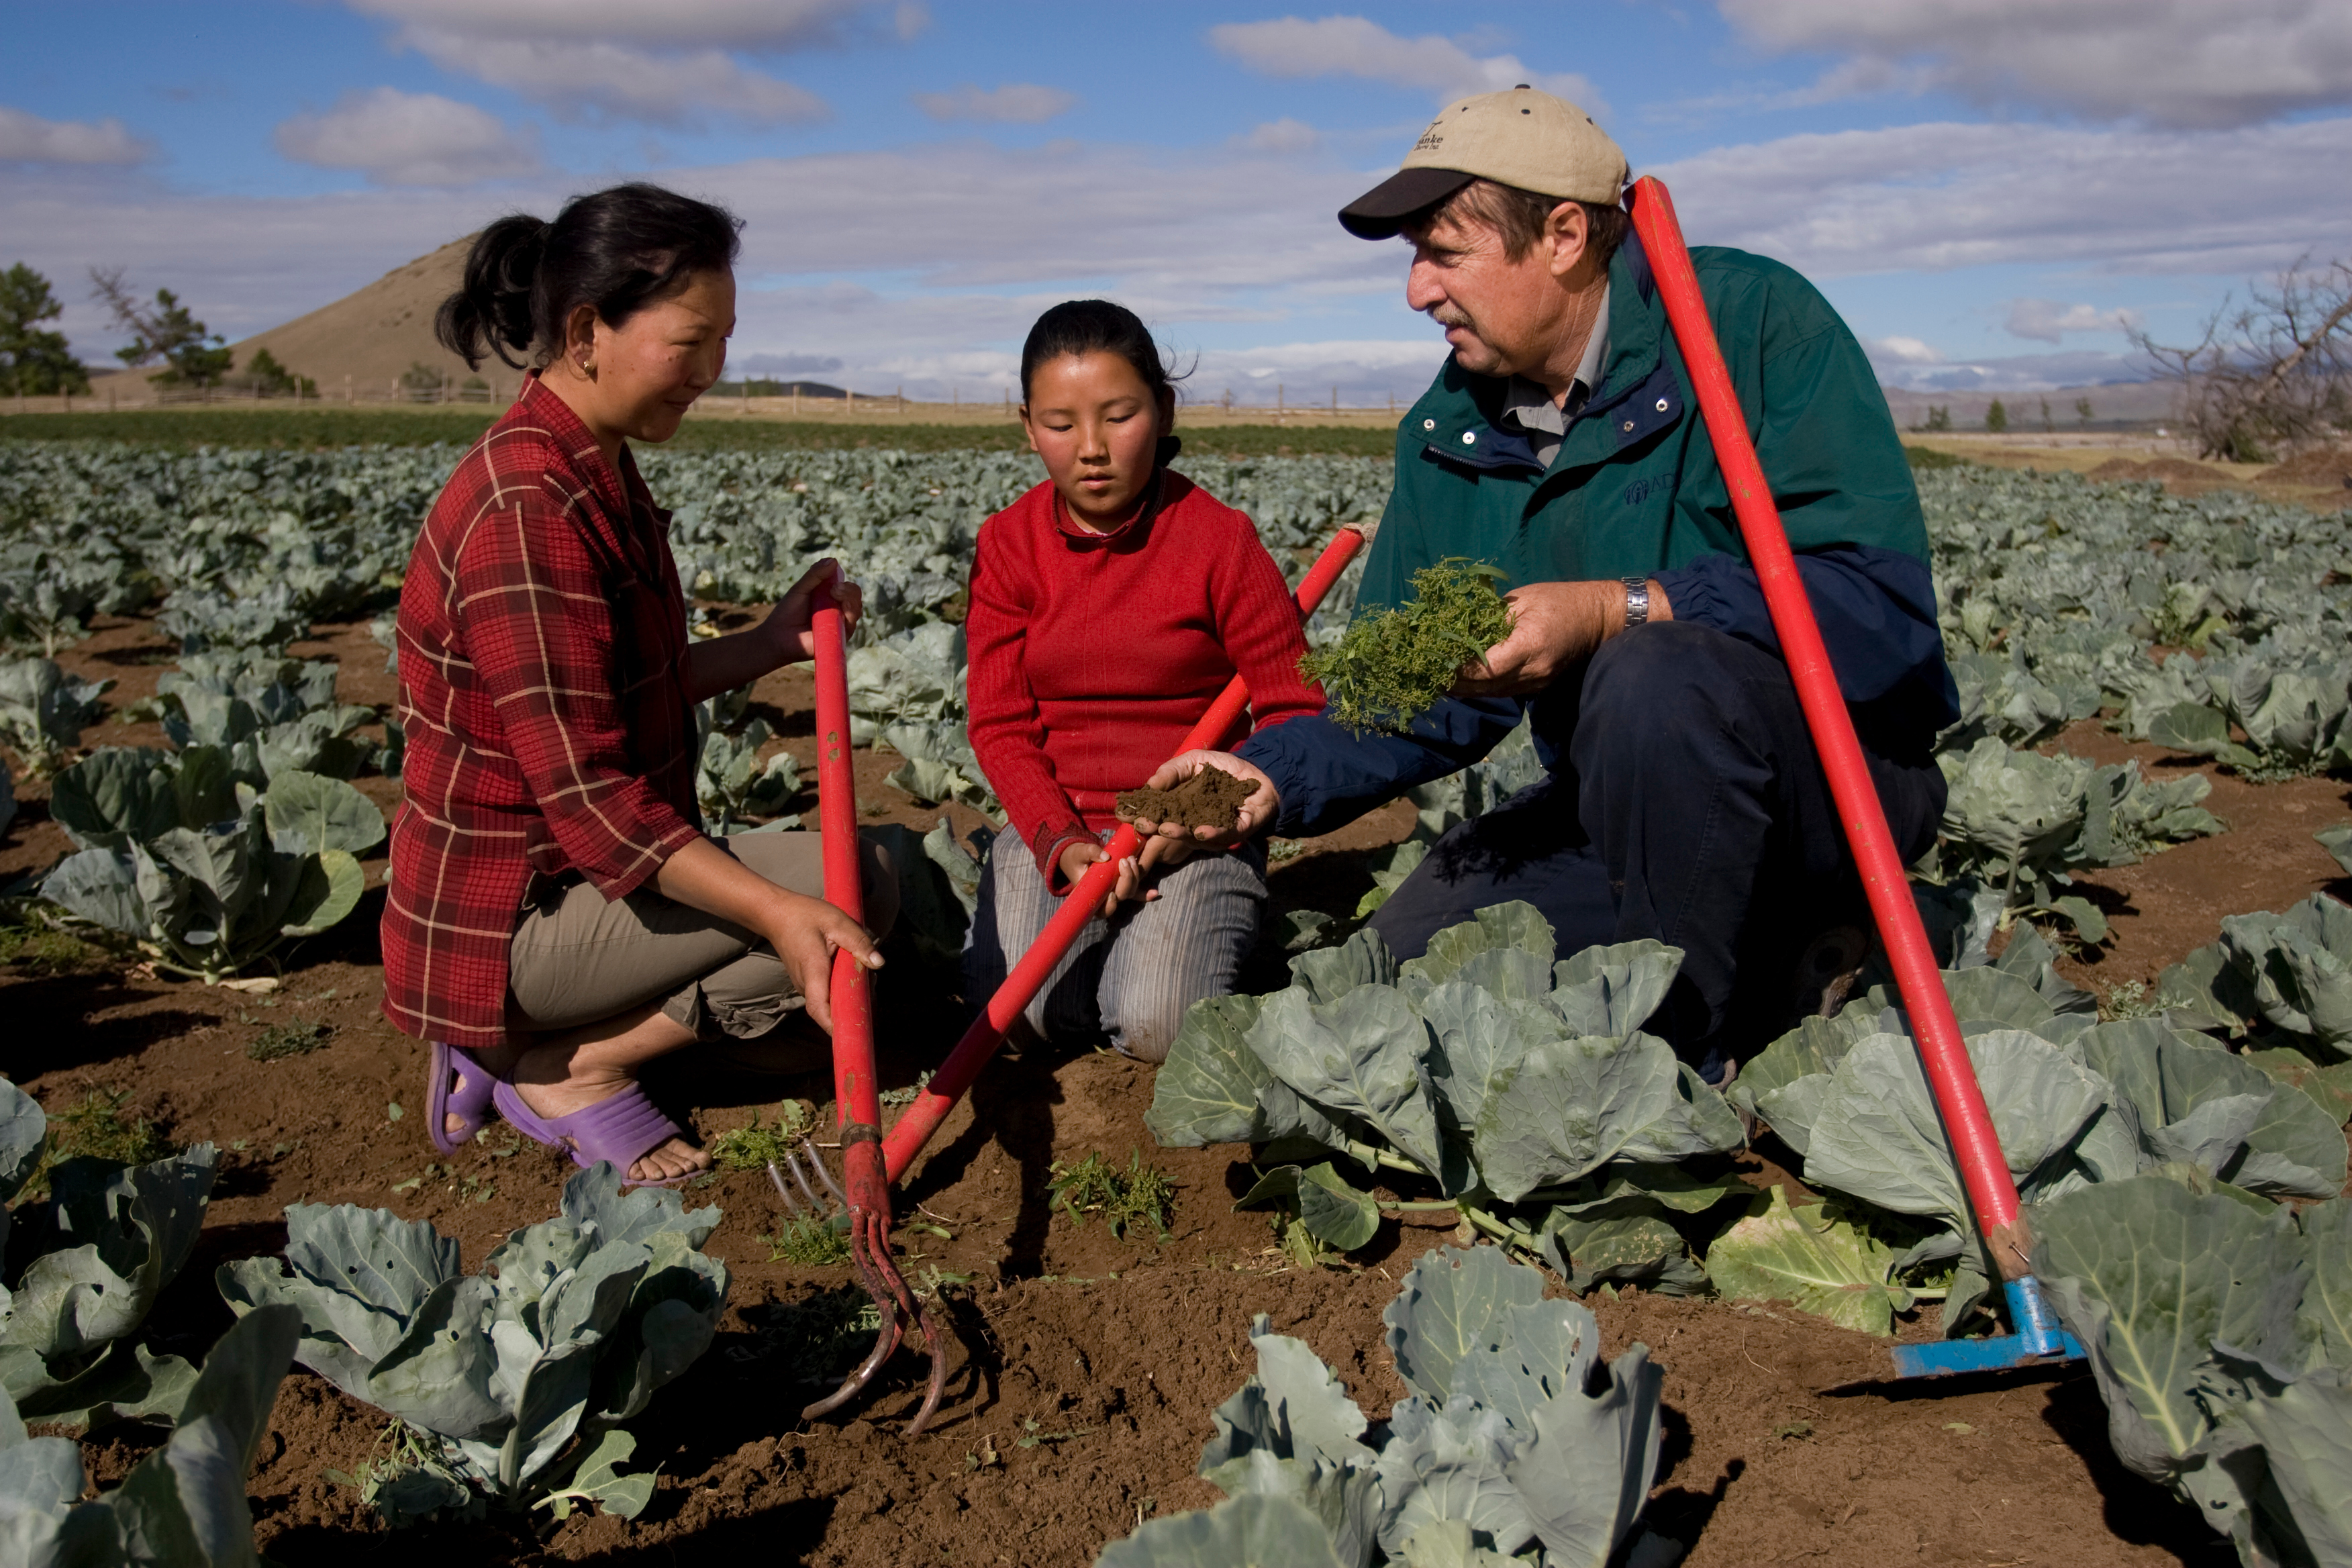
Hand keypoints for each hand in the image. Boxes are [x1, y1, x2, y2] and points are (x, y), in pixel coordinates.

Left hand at [760, 558, 864, 663]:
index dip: (846, 584)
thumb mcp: (801, 588)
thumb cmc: (788, 612)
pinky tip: (840, 612)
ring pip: (856, 611)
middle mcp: (839, 612)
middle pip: (855, 598)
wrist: (778, 635)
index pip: (849, 589)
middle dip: (849, 591)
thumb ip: (815, 575)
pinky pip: (850, 627)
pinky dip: (848, 616)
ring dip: (850, 601)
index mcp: (832, 599)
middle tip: (834, 590)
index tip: (833, 583)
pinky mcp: (839, 639)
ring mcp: (840, 626)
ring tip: (835, 596)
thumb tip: (834, 560)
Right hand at [766, 888, 883, 1033]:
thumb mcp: (837, 922)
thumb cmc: (805, 915)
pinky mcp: (807, 982)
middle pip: (829, 1010)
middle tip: (872, 994)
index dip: (834, 1025)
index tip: (852, 1034)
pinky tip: (853, 975)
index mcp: (813, 970)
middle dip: (853, 1009)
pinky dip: (841, 990)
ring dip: (848, 998)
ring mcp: (804, 985)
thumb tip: (879, 964)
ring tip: (865, 981)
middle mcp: (805, 983)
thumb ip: (859, 942)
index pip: (819, 1008)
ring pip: (829, 1002)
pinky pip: (826, 994)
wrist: (775, 914)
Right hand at [1058, 839, 1156, 916]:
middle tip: (1124, 861)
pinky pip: (1134, 891)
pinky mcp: (1120, 884)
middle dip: (1127, 881)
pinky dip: (1144, 893)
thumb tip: (1106, 856)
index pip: (1101, 909)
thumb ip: (1091, 852)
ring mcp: (1113, 890)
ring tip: (1132, 859)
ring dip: (1135, 878)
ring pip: (1129, 893)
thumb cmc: (1076, 856)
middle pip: (1120, 897)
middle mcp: (1103, 895)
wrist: (1077, 856)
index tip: (1112, 894)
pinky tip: (1155, 893)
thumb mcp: (1080, 852)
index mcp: (1090, 893)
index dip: (1110, 906)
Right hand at [1130, 750, 1278, 850]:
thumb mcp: (1193, 761)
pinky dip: (1211, 834)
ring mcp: (1213, 831)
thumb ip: (1171, 771)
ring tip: (1167, 828)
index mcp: (1179, 808)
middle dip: (1155, 828)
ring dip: (1180, 834)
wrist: (1261, 771)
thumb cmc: (1223, 768)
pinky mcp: (1236, 832)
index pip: (1155, 814)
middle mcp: (1193, 823)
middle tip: (1143, 824)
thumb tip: (1149, 785)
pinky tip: (1201, 830)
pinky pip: (1222, 836)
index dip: (1139, 815)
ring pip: (1193, 837)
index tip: (1124, 814)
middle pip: (1170, 830)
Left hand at [1451, 579, 1666, 698]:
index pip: (1482, 667)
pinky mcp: (1537, 688)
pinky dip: (1479, 687)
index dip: (1454, 668)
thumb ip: (1488, 618)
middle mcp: (1532, 672)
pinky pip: (1501, 692)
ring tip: (1435, 678)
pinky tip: (1461, 680)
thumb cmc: (1560, 600)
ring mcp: (1536, 685)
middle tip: (1423, 672)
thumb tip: (1454, 630)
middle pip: (1482, 687)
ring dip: (1462, 689)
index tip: (1430, 659)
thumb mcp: (1520, 599)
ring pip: (1489, 694)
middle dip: (1452, 681)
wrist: (1599, 620)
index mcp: (1528, 645)